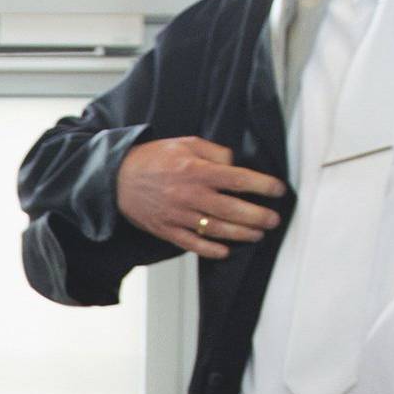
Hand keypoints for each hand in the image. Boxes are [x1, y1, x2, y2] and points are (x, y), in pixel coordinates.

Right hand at [114, 137, 283, 260]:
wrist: (117, 177)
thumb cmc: (153, 158)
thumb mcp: (186, 143)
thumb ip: (214, 153)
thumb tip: (235, 166)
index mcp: (196, 170)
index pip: (238, 179)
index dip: (262, 185)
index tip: (277, 190)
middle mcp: (189, 194)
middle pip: (232, 209)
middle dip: (258, 216)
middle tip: (273, 219)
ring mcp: (178, 215)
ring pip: (216, 229)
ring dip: (241, 234)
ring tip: (258, 234)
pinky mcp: (166, 229)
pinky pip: (192, 243)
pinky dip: (210, 250)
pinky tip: (225, 251)